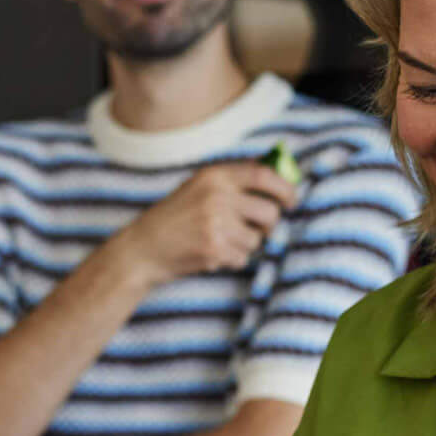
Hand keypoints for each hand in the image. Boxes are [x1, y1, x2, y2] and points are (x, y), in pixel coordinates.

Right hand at [108, 162, 296, 286]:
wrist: (143, 248)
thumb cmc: (174, 219)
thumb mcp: (198, 188)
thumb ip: (232, 183)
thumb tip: (277, 178)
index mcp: (214, 175)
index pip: (264, 176)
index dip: (285, 188)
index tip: (292, 200)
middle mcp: (217, 196)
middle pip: (269, 212)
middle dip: (269, 225)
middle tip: (259, 230)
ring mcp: (216, 223)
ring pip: (257, 239)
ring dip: (245, 245)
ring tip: (220, 241)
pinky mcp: (215, 248)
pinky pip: (243, 257)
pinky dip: (232, 260)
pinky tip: (211, 253)